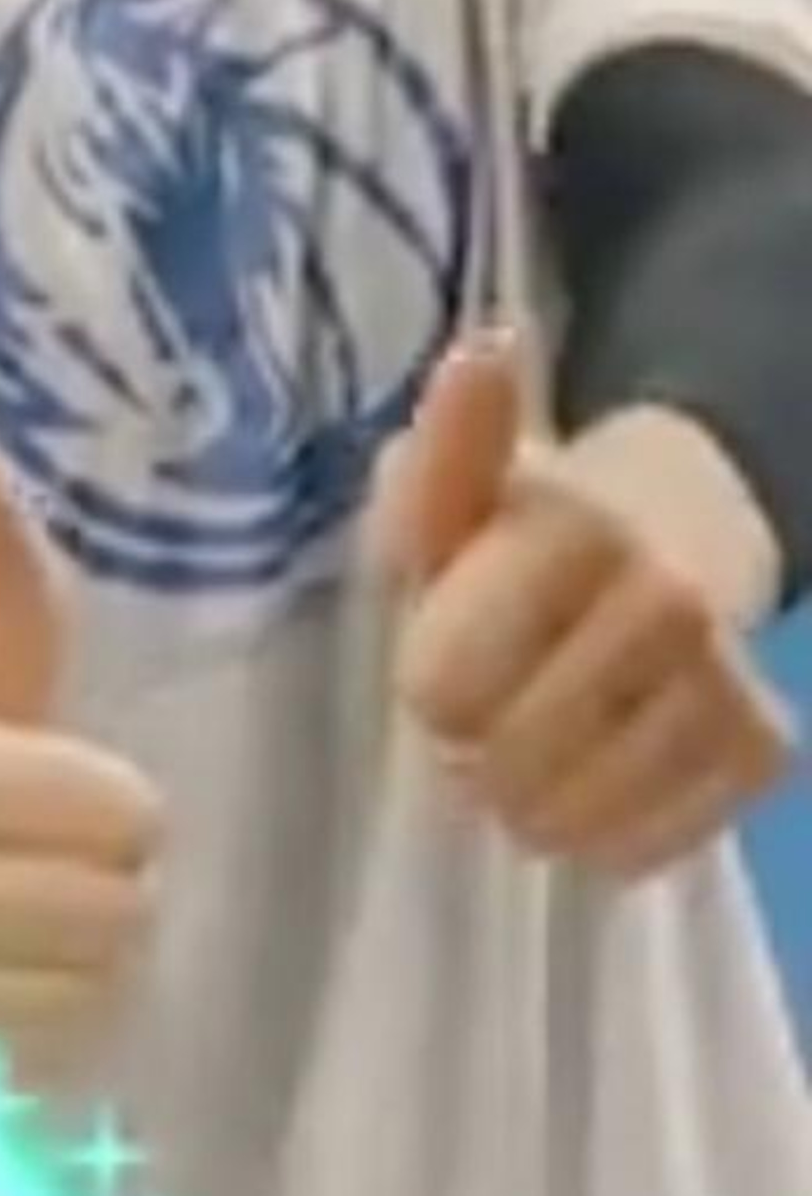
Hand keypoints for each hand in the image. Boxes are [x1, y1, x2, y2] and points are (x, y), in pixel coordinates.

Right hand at [0, 449, 161, 1064]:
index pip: (119, 815)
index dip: (108, 798)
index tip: (68, 784)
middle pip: (117, 915)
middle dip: (104, 881)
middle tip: (58, 854)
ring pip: (83, 997)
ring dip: (76, 960)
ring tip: (26, 916)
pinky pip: (28, 1061)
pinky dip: (30, 1022)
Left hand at [370, 332, 797, 877]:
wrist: (675, 536)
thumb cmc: (522, 521)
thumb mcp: (451, 483)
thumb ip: (446, 448)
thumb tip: (486, 349)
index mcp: (575, 530)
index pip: (447, 684)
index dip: (430, 685)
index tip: (439, 661)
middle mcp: (667, 602)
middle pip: (505, 758)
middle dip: (469, 749)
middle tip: (480, 716)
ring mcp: (727, 680)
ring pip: (576, 813)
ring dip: (526, 805)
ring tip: (522, 756)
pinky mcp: (766, 751)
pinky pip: (650, 846)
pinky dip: (601, 837)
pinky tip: (585, 788)